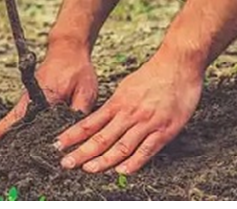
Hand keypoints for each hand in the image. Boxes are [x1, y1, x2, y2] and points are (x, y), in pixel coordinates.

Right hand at [0, 39, 97, 147]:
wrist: (68, 49)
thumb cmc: (77, 69)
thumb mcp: (86, 91)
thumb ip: (78, 112)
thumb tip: (72, 134)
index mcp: (44, 96)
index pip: (26, 118)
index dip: (12, 132)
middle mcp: (31, 97)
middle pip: (12, 119)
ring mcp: (28, 98)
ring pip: (12, 118)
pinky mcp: (30, 98)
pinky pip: (17, 115)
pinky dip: (7, 125)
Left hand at [54, 50, 203, 174]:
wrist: (178, 64)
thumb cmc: (154, 74)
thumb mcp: (127, 86)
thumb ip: (116, 104)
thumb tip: (101, 116)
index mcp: (118, 102)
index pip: (90, 123)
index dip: (73, 135)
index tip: (58, 145)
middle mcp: (129, 114)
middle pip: (101, 137)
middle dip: (82, 152)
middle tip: (66, 163)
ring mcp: (146, 122)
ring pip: (121, 146)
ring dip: (104, 160)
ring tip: (89, 169)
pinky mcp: (164, 130)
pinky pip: (146, 149)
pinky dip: (134, 162)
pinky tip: (122, 171)